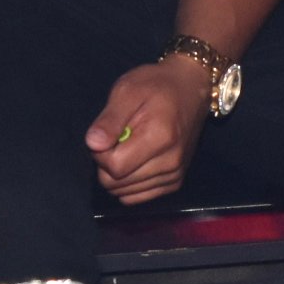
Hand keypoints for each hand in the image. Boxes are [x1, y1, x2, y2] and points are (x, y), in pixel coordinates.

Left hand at [85, 58, 210, 203]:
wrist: (191, 88)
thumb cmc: (156, 85)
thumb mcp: (127, 91)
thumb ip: (109, 120)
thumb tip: (92, 145)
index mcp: (159, 138)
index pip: (114, 167)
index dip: (100, 153)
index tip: (106, 134)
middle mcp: (170, 162)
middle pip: (117, 184)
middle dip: (106, 164)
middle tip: (116, 139)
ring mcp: (174, 175)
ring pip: (125, 193)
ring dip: (118, 174)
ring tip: (128, 146)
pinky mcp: (174, 182)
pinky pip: (137, 197)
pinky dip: (129, 183)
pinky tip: (134, 161)